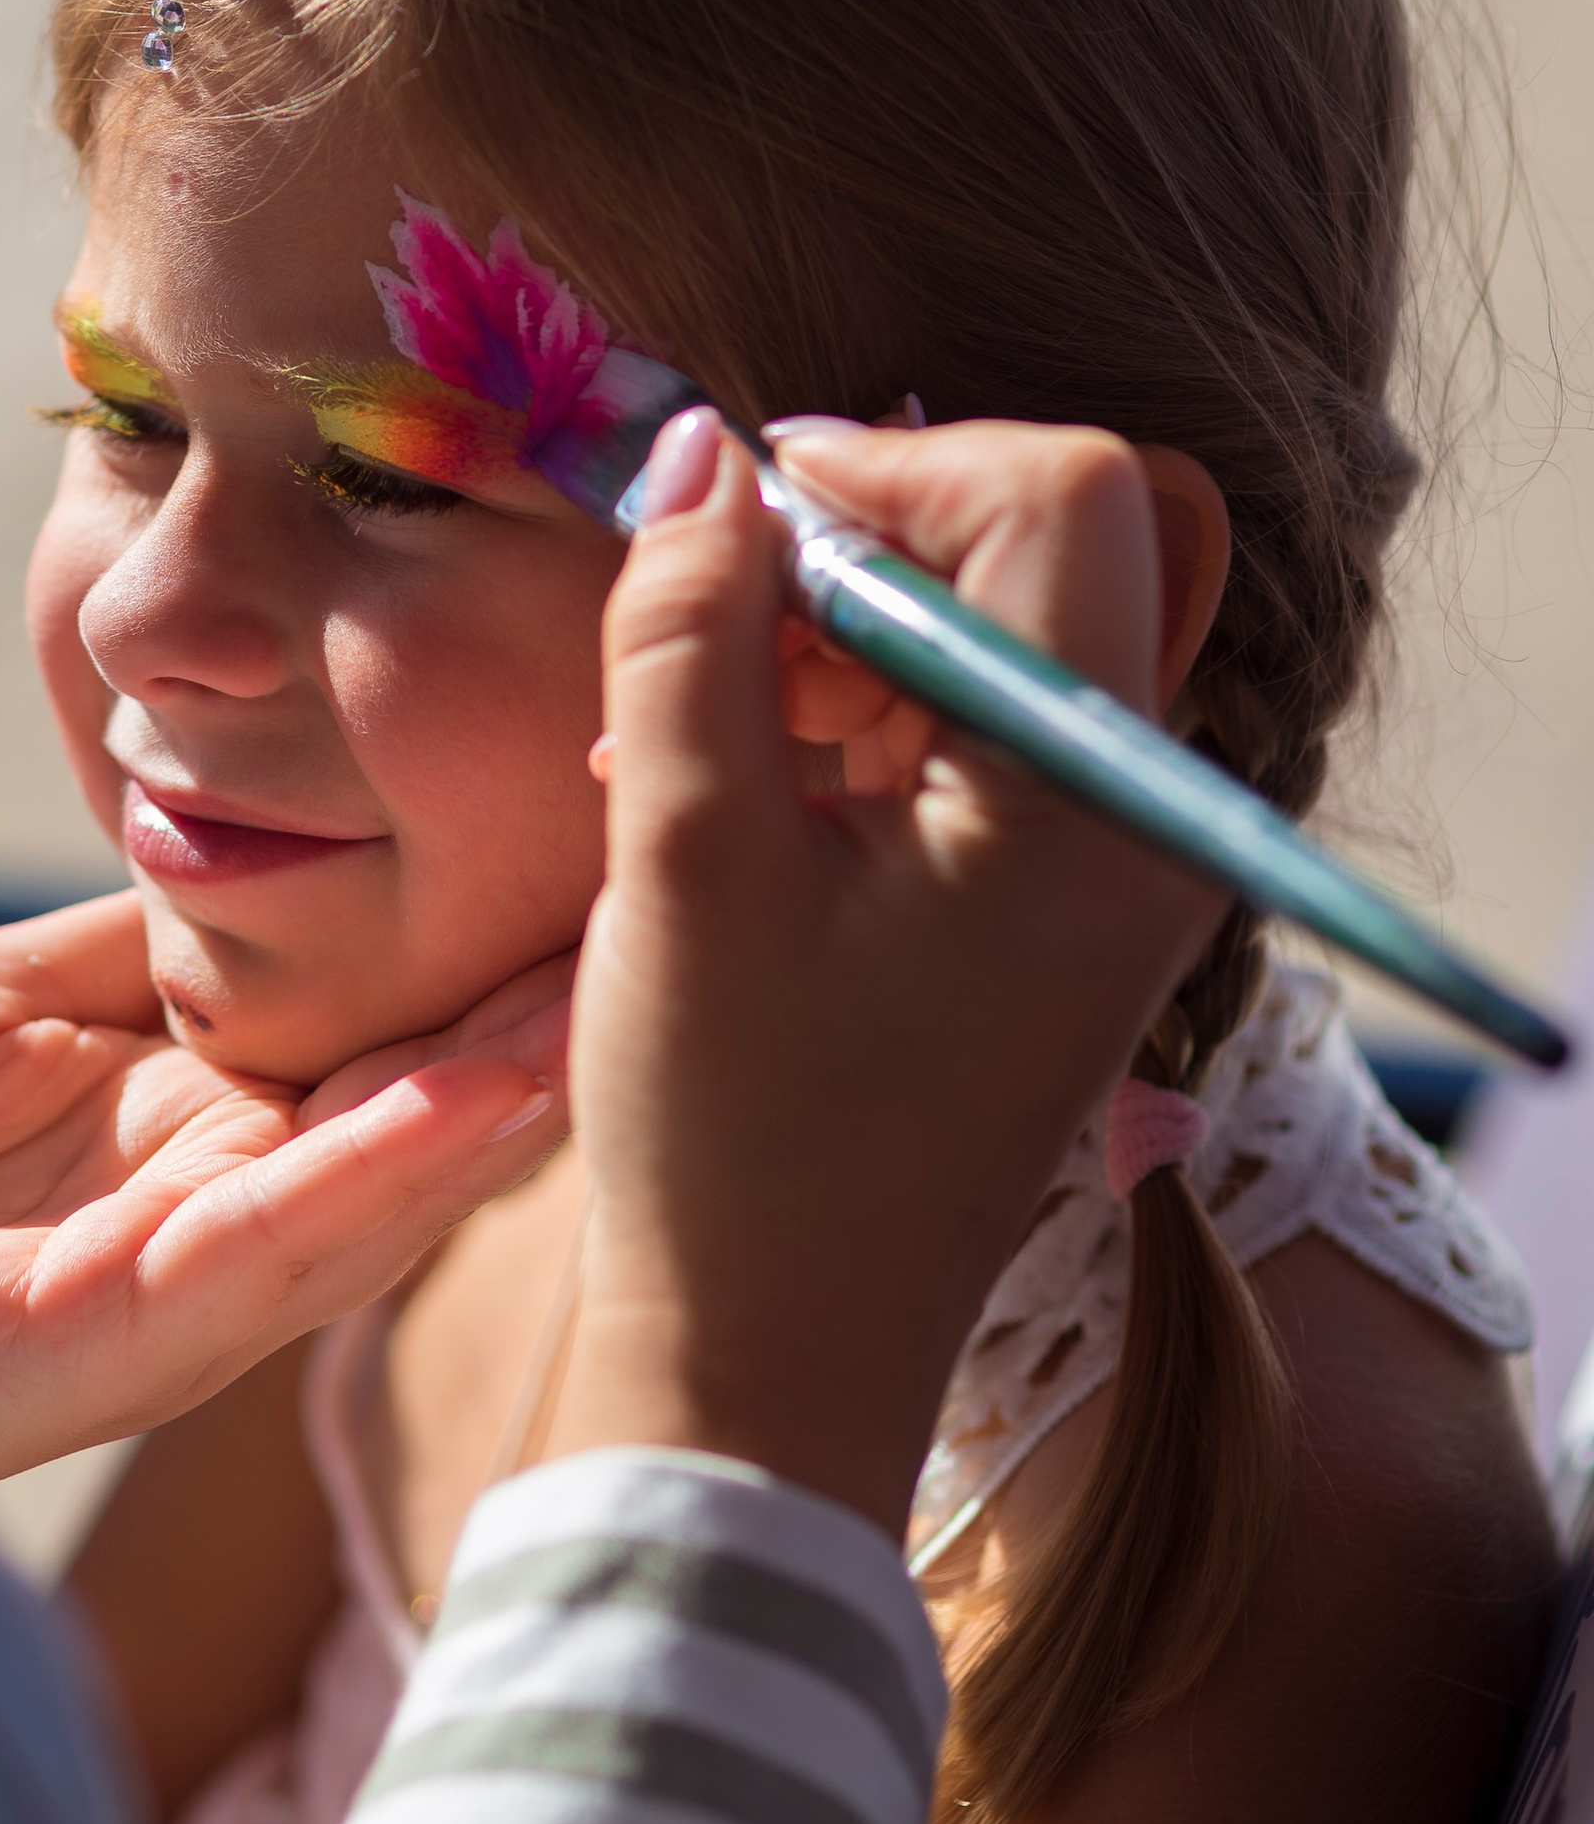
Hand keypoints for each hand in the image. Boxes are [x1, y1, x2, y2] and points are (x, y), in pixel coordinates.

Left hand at [0, 895, 569, 1487]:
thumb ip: (134, 955)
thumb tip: (256, 861)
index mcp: (171, 1136)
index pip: (365, 1052)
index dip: (475, 973)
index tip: (588, 871)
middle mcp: (197, 1215)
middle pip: (406, 1123)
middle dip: (535, 1034)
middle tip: (672, 926)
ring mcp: (167, 1286)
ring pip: (376, 1189)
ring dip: (501, 1101)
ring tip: (617, 1004)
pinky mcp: (115, 1337)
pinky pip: (277, 1243)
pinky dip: (383, 1171)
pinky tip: (477, 1098)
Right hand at [548, 415, 1224, 1530]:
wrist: (774, 1367)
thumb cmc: (734, 1133)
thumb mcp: (682, 851)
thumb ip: (690, 628)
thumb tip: (700, 456)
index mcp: (1091, 792)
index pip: (1060, 491)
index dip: (892, 469)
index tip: (741, 534)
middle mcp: (1140, 814)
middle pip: (1043, 548)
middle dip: (864, 554)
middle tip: (712, 644)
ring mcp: (1108, 866)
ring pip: (999, 636)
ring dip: (838, 646)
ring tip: (689, 747)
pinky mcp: (1055, 910)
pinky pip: (979, 740)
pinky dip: (855, 729)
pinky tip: (731, 804)